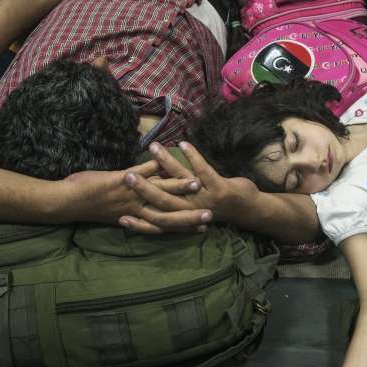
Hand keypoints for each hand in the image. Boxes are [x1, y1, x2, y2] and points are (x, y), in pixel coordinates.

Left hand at [61, 159, 211, 232]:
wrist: (66, 202)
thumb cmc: (88, 208)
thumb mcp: (112, 213)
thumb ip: (129, 210)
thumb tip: (139, 208)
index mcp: (135, 219)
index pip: (164, 226)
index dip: (183, 228)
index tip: (201, 228)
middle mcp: (135, 211)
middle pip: (168, 214)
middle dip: (189, 214)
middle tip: (210, 214)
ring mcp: (129, 195)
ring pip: (160, 192)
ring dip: (178, 187)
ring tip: (196, 183)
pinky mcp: (122, 181)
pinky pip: (143, 172)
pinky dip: (156, 166)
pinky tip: (168, 160)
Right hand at [120, 141, 258, 232]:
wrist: (248, 210)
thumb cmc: (216, 206)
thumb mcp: (192, 207)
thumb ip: (173, 203)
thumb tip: (151, 194)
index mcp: (182, 215)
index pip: (154, 221)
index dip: (137, 222)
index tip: (118, 216)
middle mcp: (191, 209)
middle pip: (162, 200)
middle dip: (144, 188)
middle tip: (126, 176)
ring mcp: (205, 199)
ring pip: (180, 181)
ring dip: (166, 162)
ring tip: (153, 147)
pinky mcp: (219, 188)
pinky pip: (203, 170)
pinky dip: (193, 156)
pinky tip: (183, 144)